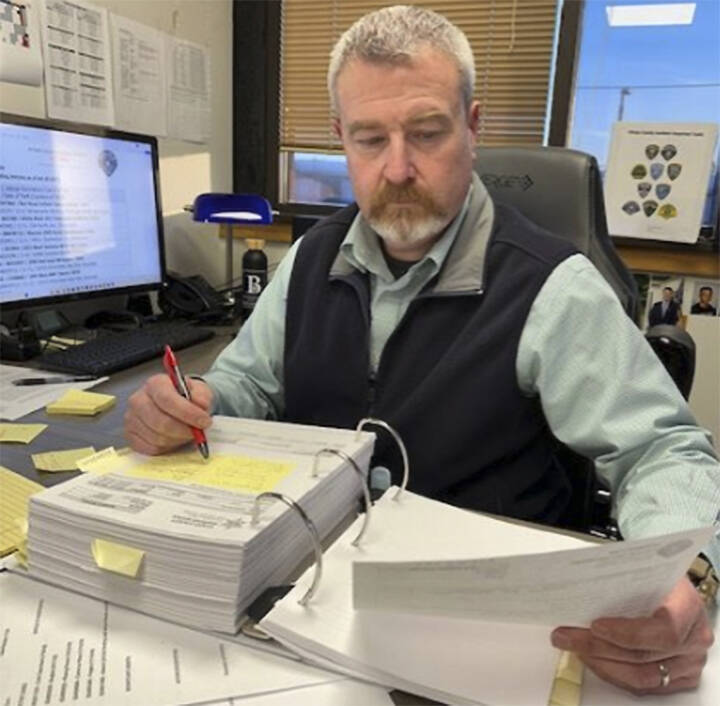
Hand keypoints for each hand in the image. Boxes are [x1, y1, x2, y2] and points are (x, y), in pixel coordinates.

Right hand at [124, 374, 212, 454]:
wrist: (176, 405)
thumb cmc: (186, 398)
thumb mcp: (199, 391)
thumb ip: (202, 396)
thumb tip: (200, 404)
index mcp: (155, 384)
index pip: (167, 400)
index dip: (188, 413)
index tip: (204, 421)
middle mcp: (138, 399)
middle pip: (160, 422)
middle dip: (184, 430)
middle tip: (198, 432)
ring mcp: (131, 419)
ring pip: (157, 438)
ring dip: (177, 439)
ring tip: (186, 433)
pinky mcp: (130, 435)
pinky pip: (151, 448)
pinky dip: (167, 447)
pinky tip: (174, 438)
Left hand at [551, 577, 713, 694]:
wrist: (674, 589)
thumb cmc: (656, 576)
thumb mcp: (641, 565)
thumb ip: (616, 575)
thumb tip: (573, 580)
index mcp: (688, 605)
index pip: (663, 628)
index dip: (628, 633)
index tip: (595, 625)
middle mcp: (694, 638)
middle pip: (644, 655)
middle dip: (598, 647)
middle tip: (566, 635)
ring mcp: (689, 662)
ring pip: (641, 676)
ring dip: (601, 663)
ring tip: (572, 646)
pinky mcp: (680, 678)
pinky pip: (643, 686)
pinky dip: (613, 673)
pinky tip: (592, 658)